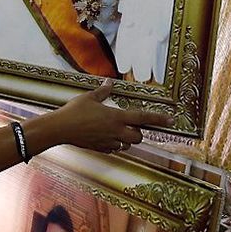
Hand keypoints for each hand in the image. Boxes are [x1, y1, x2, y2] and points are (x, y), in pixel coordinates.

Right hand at [48, 79, 173, 152]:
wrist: (60, 129)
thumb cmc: (74, 111)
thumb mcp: (89, 97)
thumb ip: (103, 91)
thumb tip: (110, 82)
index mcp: (116, 117)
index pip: (143, 117)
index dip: (158, 119)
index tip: (171, 120)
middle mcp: (115, 131)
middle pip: (138, 137)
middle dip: (138, 132)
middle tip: (131, 125)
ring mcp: (108, 142)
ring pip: (127, 145)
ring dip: (127, 140)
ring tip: (118, 131)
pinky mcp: (100, 149)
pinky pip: (114, 149)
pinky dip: (114, 145)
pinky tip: (106, 137)